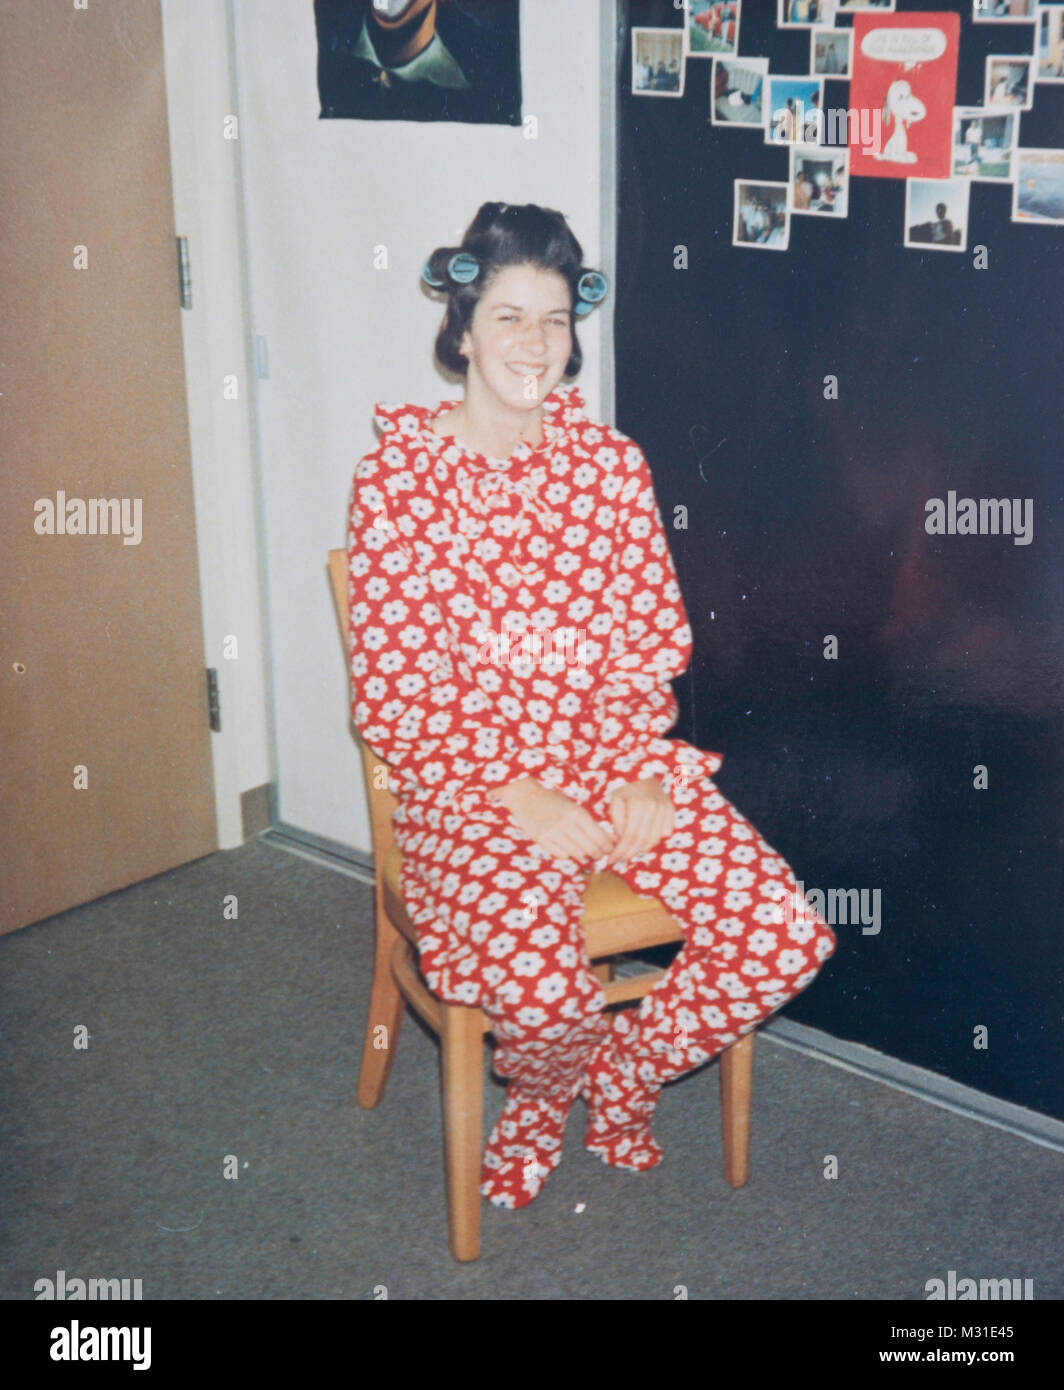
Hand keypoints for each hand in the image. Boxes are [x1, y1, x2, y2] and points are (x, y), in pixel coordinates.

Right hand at [489, 778, 615, 863]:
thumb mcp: (576, 808)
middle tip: (600, 854)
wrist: (526, 797)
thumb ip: (594, 824)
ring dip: (583, 854)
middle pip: (590, 849)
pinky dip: (568, 854)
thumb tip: (614, 839)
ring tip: (583, 850)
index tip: (609, 849)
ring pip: (577, 854)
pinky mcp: (541, 839)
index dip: (608, 847)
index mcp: (578, 813)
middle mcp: (566, 824)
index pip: (600, 838)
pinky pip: (561, 855)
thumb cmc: (555, 801)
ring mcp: (553, 832)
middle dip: (598, 854)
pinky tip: (568, 847)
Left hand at [602, 778, 673, 868]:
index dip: (620, 851)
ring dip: (640, 849)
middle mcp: (655, 807)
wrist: (642, 771)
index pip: (629, 836)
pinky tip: (640, 839)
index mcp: (639, 804)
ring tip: (628, 851)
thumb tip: (621, 839)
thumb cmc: (624, 787)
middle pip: (642, 841)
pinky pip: (664, 833)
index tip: (610, 860)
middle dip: (629, 854)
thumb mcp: (614, 800)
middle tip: (618, 859)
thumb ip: (617, 821)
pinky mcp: (671, 810)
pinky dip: (652, 840)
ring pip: (654, 840)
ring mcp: (665, 809)